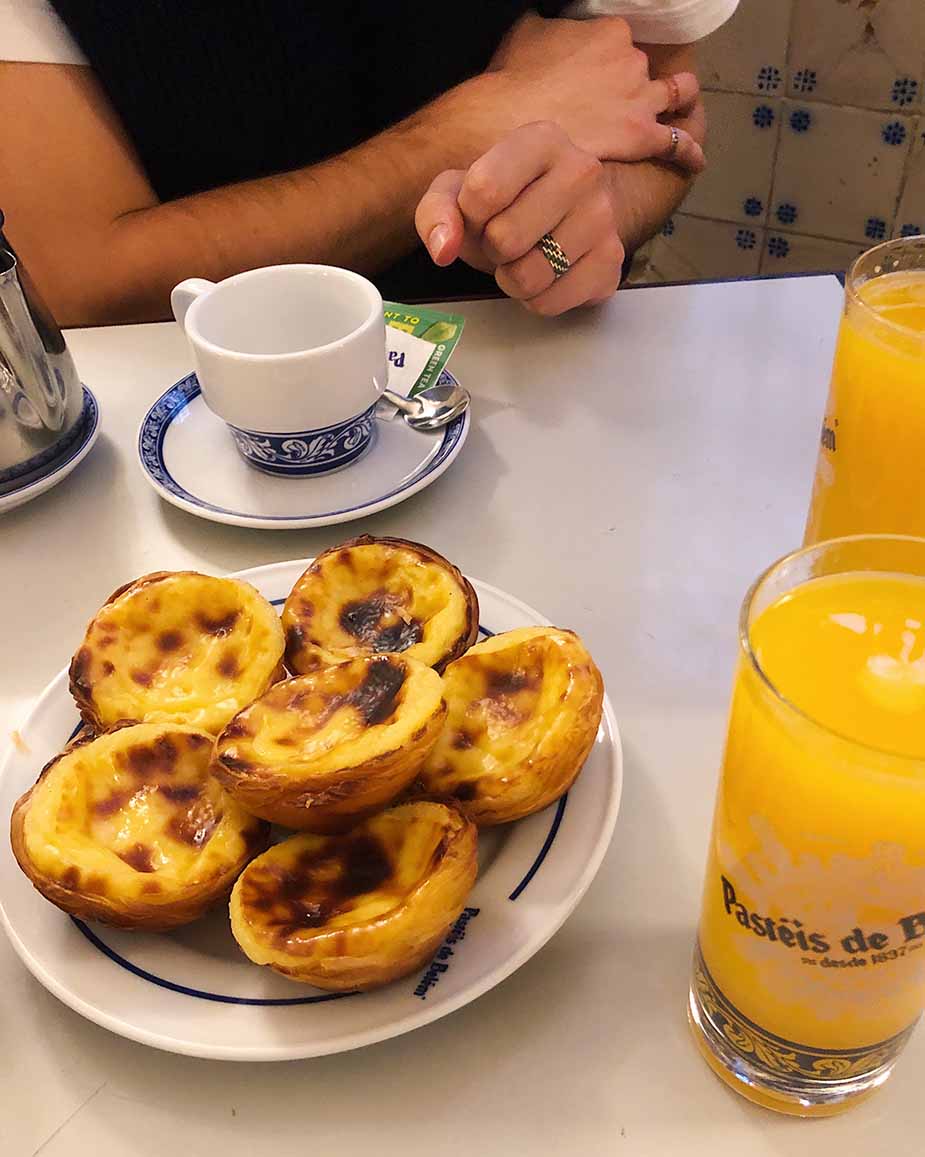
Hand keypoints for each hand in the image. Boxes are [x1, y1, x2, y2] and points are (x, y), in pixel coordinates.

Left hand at [416, 122, 629, 315]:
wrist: (557, 218)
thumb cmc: (503, 202)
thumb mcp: (458, 193)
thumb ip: (437, 211)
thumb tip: (442, 248)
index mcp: (542, 140)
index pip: (484, 190)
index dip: (469, 216)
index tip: (480, 212)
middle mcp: (582, 171)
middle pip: (505, 238)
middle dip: (492, 250)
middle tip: (504, 238)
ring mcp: (603, 218)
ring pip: (528, 276)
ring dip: (512, 278)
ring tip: (525, 255)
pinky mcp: (611, 262)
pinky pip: (549, 302)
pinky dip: (535, 299)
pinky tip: (546, 274)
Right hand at [479, 13, 702, 162]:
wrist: (509, 123)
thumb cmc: (512, 80)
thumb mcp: (527, 31)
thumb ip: (548, 26)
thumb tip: (548, 25)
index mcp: (610, 32)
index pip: (620, 42)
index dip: (610, 59)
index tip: (598, 74)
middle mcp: (633, 60)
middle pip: (645, 69)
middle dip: (638, 81)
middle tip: (627, 99)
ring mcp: (640, 98)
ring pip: (676, 94)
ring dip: (680, 101)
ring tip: (683, 111)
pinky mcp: (641, 136)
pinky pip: (676, 143)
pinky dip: (689, 150)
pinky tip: (696, 159)